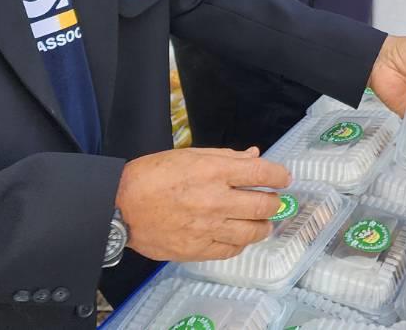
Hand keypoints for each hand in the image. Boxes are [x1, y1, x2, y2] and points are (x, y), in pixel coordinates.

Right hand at [116, 147, 290, 261]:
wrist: (120, 207)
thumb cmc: (152, 175)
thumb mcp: (190, 155)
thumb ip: (226, 157)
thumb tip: (254, 155)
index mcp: (214, 171)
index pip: (261, 173)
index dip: (279, 176)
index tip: (285, 178)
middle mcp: (215, 200)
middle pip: (263, 205)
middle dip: (275, 203)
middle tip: (275, 202)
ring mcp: (207, 227)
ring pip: (252, 232)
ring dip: (263, 226)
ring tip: (263, 223)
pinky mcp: (197, 249)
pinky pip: (231, 250)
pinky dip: (241, 243)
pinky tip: (240, 237)